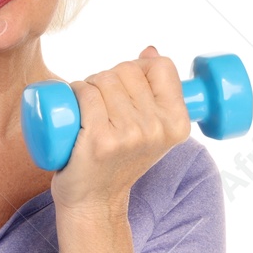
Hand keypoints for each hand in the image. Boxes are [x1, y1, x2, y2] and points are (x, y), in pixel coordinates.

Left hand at [51, 46, 191, 212]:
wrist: (94, 202)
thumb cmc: (117, 160)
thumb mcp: (149, 128)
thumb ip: (156, 90)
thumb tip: (149, 51)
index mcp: (178, 123)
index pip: (161, 66)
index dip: (139, 69)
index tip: (127, 89)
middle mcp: (157, 129)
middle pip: (127, 70)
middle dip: (109, 79)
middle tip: (102, 108)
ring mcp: (129, 135)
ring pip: (102, 79)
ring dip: (88, 87)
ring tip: (88, 114)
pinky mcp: (100, 140)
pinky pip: (85, 93)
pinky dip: (75, 93)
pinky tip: (75, 114)